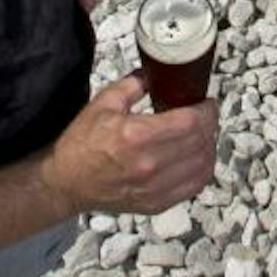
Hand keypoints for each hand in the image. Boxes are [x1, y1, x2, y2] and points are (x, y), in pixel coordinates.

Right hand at [42, 72, 217, 214]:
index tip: (207, 102)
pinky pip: (193, 187)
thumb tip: (157, 73)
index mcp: (136, 135)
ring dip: (209, 147)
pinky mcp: (156, 203)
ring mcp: (155, 188)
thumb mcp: (104, 103)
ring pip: (202, 166)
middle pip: (200, 142)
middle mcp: (150, 164)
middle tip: (206, 114)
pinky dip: (202, 170)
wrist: (67, 182)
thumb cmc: (81, 142)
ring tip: (202, 135)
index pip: (190, 122)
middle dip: (209, 125)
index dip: (206, 110)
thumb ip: (134, 84)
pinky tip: (197, 158)